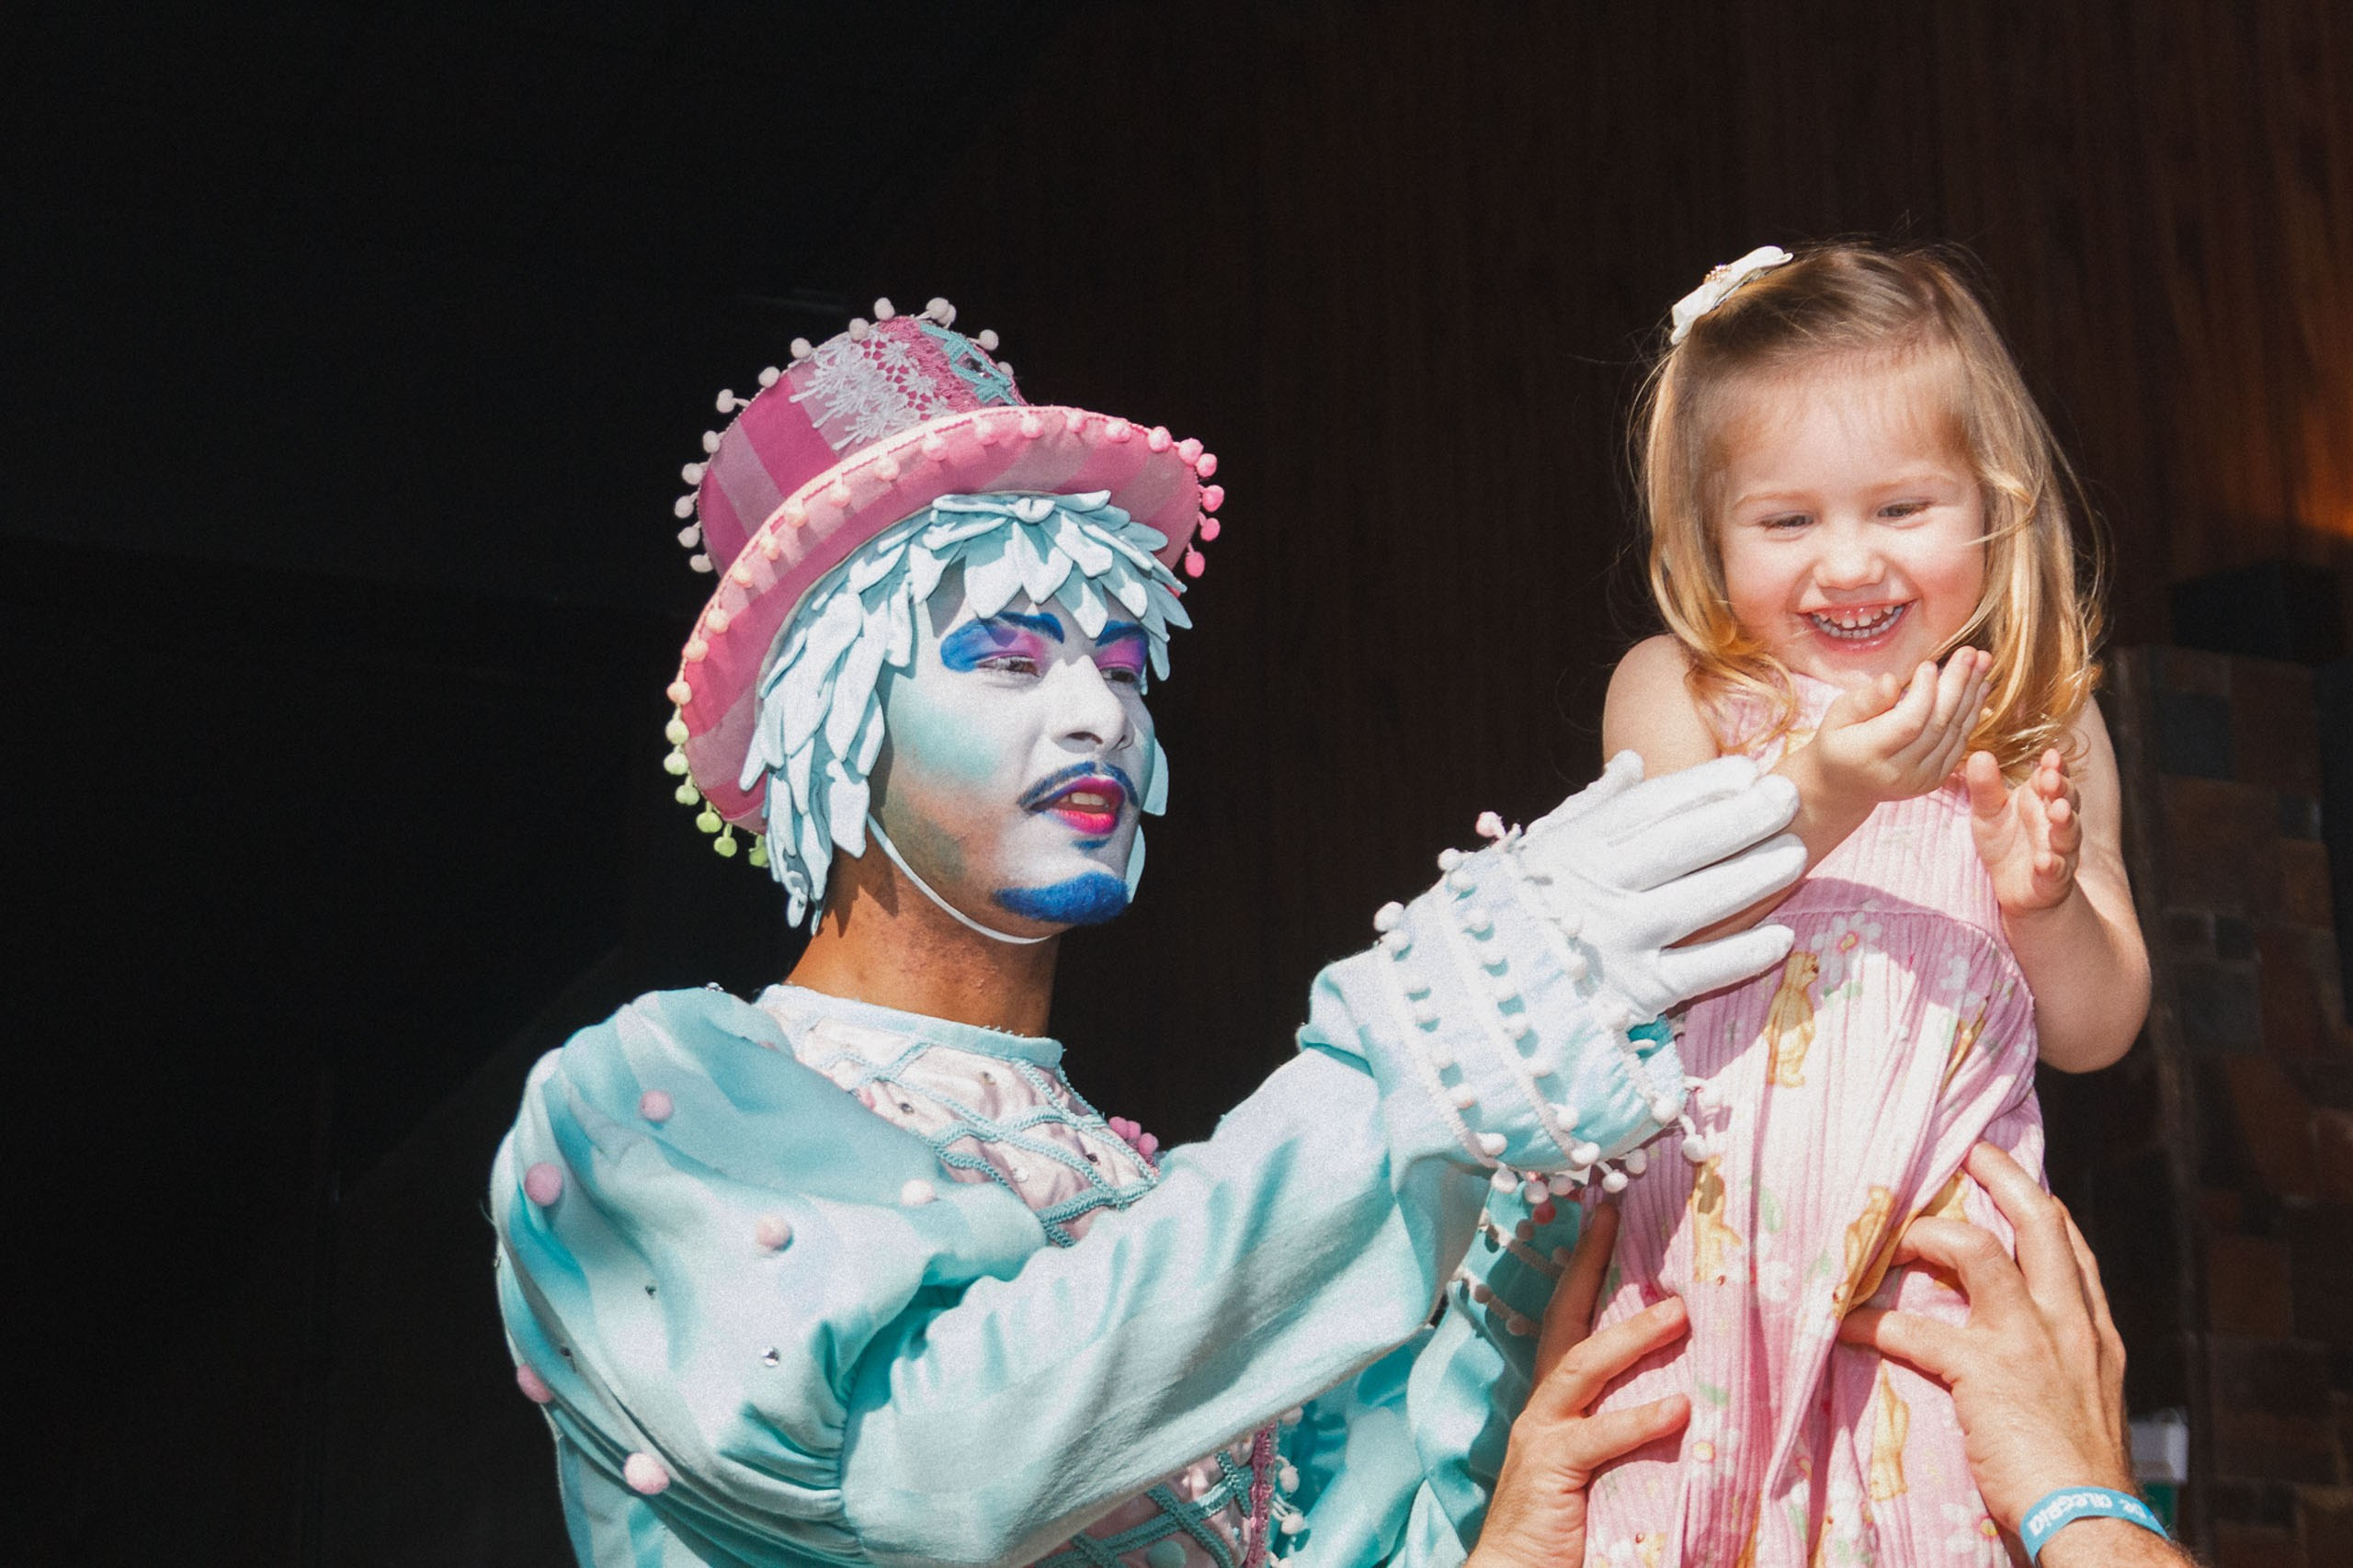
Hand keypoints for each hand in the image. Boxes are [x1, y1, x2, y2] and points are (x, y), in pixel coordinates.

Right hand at [1471, 1205, 1691, 1567]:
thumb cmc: (1567, 1523)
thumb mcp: (1601, 1460)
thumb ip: (1630, 1422)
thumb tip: (1694, 1383)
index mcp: (1556, 1399)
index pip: (1570, 1314)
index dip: (1586, 1261)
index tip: (1607, 1209)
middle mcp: (1543, 1404)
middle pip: (1564, 1317)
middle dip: (1589, 1263)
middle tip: (1620, 1215)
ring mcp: (1542, 1433)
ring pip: (1582, 1366)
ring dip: (1631, 1335)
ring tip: (1680, 1313)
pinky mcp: (1551, 1469)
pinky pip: (1598, 1437)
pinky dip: (1641, 1419)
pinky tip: (1681, 1409)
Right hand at [1520, 753, 1806, 1021]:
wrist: (1481, 987)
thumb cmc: (1521, 906)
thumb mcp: (1547, 845)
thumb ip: (1595, 805)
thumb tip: (1635, 762)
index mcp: (1577, 847)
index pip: (1650, 807)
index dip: (1703, 786)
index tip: (1748, 772)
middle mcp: (1597, 889)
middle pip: (1681, 846)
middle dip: (1742, 819)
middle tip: (1788, 798)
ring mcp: (1616, 942)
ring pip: (1697, 902)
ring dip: (1753, 877)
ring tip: (1796, 855)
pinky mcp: (1633, 994)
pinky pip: (1699, 971)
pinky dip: (1743, 955)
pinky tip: (1781, 937)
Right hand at [1806, 648, 1990, 809]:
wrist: (1844, 786)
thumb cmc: (1838, 740)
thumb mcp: (1837, 715)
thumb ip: (1864, 699)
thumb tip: (1892, 681)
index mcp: (1869, 754)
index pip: (1908, 722)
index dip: (1925, 692)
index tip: (1929, 664)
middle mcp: (1900, 772)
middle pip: (1937, 724)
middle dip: (1957, 685)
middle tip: (1970, 653)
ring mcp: (1921, 779)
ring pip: (1954, 732)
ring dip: (1971, 695)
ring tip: (1981, 662)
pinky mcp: (1935, 779)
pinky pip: (1959, 742)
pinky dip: (1971, 713)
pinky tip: (1978, 687)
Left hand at [1836, 1144, 2135, 1537]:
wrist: (2094, 1522)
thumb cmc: (2083, 1478)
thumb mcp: (2086, 1403)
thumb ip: (2060, 1363)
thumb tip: (2026, 1347)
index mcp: (2093, 1333)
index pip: (2071, 1248)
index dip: (2040, 1205)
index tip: (2012, 1178)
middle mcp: (2068, 1325)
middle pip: (2039, 1222)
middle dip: (2001, 1176)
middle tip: (1967, 1150)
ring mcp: (2029, 1343)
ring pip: (1976, 1251)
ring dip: (1926, 1237)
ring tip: (1890, 1239)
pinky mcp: (1986, 1372)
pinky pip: (1913, 1329)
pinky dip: (1870, 1323)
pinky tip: (1841, 1325)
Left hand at [1968, 746, 2081, 914]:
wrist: (2014, 888)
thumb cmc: (2004, 841)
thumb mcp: (1987, 812)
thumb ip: (1984, 786)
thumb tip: (1978, 754)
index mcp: (2040, 799)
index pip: (2054, 777)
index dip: (2055, 766)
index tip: (2051, 755)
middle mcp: (2055, 822)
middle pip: (2066, 801)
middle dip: (2062, 789)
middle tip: (2051, 778)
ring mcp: (2059, 850)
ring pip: (2068, 834)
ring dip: (2065, 822)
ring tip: (2056, 811)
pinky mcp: (2053, 879)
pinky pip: (2057, 872)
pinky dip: (2053, 866)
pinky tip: (2045, 861)